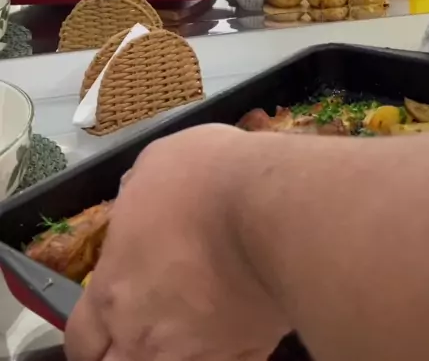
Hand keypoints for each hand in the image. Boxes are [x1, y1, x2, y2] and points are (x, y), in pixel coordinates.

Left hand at [65, 126, 286, 360]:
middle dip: (124, 351)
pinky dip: (222, 348)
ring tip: (192, 325)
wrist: (272, 205)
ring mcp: (197, 353)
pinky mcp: (246, 354)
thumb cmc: (204, 177)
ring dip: (174, 350)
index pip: (80, 340)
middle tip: (143, 328)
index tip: (106, 316)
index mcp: (113, 291)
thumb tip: (138, 207)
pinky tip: (232, 324)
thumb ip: (136, 200)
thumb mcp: (154, 164)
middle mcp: (145, 335)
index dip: (90, 331)